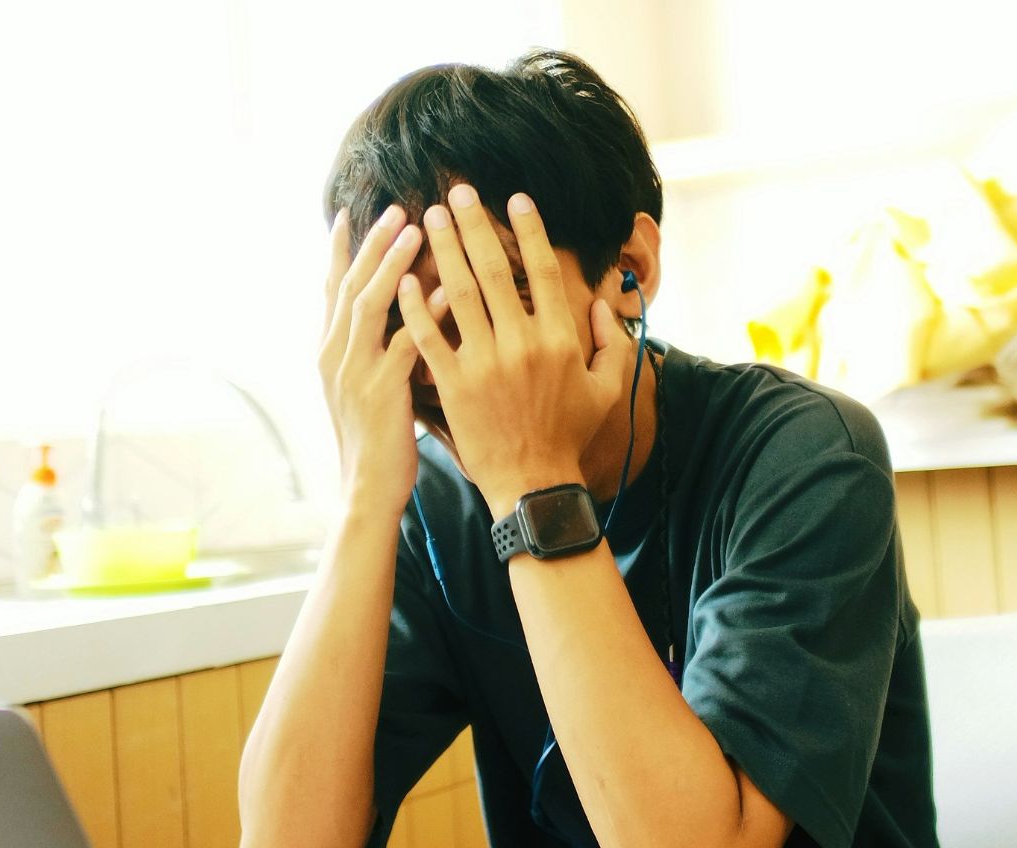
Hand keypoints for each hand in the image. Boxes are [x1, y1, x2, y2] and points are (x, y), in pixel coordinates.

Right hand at [316, 206, 447, 516]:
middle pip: (350, 284)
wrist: (366, 491)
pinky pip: (405, 343)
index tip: (348, 214)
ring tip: (417, 229)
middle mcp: (335, 355)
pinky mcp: (382, 392)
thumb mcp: (361, 389)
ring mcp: (355, 372)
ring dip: (393, 263)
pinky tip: (444, 289)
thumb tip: (391, 317)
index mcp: (329, 352)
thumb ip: (370, 350)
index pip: (332, 289)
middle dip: (372, 243)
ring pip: (371, 304)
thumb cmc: (375, 441)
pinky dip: (423, 314)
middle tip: (395, 207)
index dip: (340, 250)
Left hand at [395, 185, 628, 517]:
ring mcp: (485, 365)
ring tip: (427, 217)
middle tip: (456, 192)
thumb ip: (614, 344)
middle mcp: (522, 345)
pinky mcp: (454, 386)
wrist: (534, 485)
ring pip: (460, 295)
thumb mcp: (608, 390)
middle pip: (495, 271)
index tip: (515, 199)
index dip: (530, 231)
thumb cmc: (571, 436)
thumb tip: (605, 304)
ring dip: (442, 252)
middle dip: (474, 226)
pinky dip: (414, 307)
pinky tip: (402, 279)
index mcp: (560, 339)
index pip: (545, 271)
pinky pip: (430, 339)